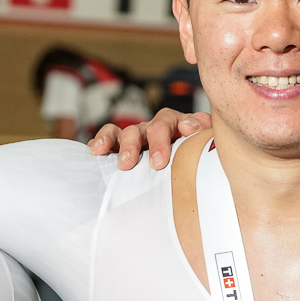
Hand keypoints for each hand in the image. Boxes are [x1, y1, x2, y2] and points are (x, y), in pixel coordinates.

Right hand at [89, 108, 211, 170]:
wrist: (184, 179)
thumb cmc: (194, 165)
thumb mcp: (204, 152)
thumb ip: (204, 140)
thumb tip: (193, 128)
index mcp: (183, 127)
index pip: (181, 121)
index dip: (183, 126)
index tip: (184, 136)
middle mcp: (160, 128)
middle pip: (155, 126)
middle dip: (155, 143)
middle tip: (157, 163)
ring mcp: (140, 135)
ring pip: (130, 131)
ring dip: (127, 143)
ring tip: (125, 163)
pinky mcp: (121, 144)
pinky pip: (109, 136)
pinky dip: (102, 140)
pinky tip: (96, 150)